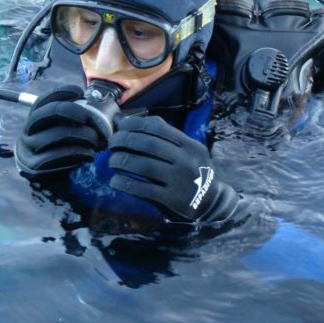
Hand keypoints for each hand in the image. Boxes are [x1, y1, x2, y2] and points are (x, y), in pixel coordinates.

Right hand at [15, 85, 105, 175]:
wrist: (44, 174)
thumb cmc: (58, 146)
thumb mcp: (60, 127)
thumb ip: (72, 115)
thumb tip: (97, 101)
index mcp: (34, 116)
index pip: (45, 99)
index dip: (64, 92)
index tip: (81, 93)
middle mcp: (28, 129)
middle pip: (49, 112)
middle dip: (73, 111)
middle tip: (88, 118)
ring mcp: (29, 147)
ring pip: (57, 135)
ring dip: (82, 135)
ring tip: (95, 140)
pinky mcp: (34, 165)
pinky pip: (57, 156)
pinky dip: (77, 153)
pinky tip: (89, 154)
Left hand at [108, 115, 233, 222]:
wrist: (212, 202)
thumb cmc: (191, 171)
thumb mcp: (185, 150)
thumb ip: (159, 136)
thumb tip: (122, 120)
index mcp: (189, 145)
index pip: (157, 127)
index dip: (133, 124)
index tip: (120, 127)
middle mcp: (186, 160)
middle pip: (148, 145)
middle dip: (123, 141)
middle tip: (111, 144)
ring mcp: (180, 181)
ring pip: (143, 166)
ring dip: (121, 161)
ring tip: (112, 162)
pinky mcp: (172, 200)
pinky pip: (143, 189)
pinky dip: (124, 183)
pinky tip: (115, 181)